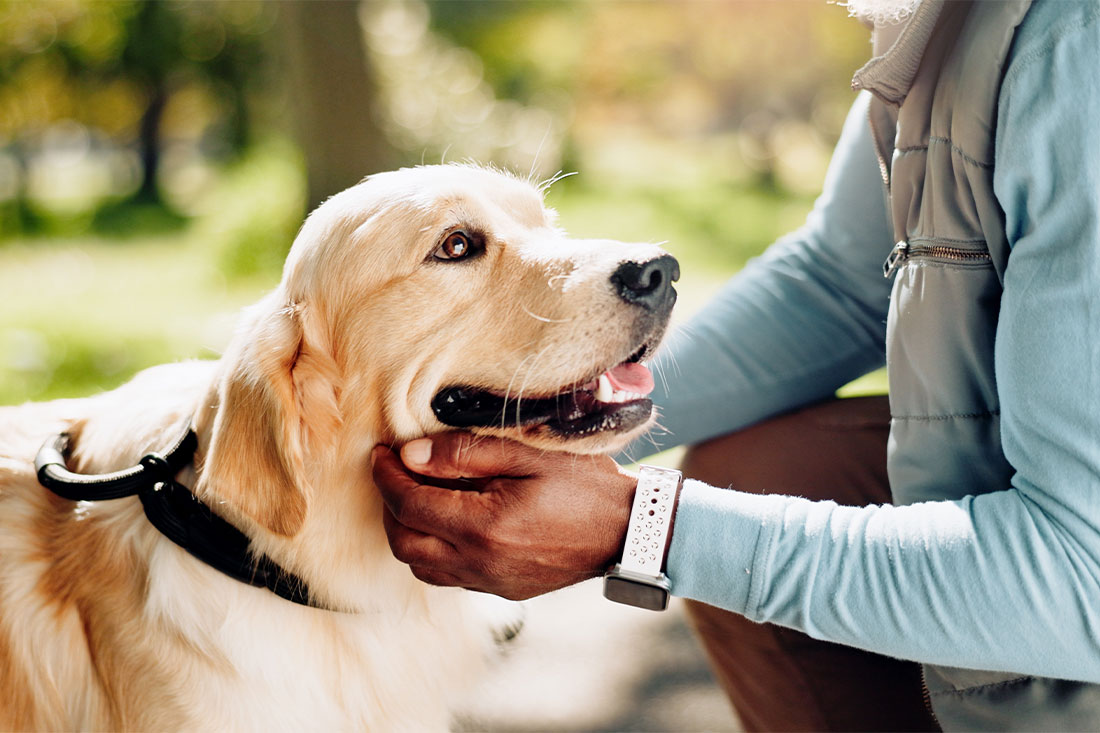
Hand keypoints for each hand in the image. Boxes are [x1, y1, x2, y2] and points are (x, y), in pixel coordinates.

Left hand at [371, 433, 636, 599]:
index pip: (408, 502)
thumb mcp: (528, 453)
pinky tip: (447, 522)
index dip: (386, 475)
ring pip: (420, 567)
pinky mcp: (502, 591)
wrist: (628, 532)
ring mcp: (490, 582)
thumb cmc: (584, 485)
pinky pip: (447, 577)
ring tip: (415, 496)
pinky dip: (432, 551)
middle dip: (388, 505)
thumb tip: (410, 454)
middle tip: (393, 472)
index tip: (380, 452)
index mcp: (483, 525)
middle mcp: (479, 562)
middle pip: (403, 541)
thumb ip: (466, 452)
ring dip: (406, 531)